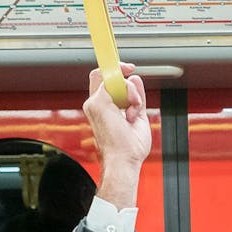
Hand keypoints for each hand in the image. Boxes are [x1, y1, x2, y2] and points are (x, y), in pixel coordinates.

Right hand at [83, 63, 150, 205]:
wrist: (124, 161)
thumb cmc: (129, 148)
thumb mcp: (137, 116)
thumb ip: (136, 97)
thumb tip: (136, 79)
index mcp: (102, 109)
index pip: (103, 82)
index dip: (116, 73)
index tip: (130, 70)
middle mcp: (95, 105)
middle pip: (102, 75)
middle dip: (122, 73)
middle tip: (135, 86)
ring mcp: (94, 103)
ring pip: (114, 79)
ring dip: (131, 91)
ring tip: (134, 111)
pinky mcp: (98, 103)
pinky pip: (116, 83)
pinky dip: (131, 93)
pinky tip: (133, 108)